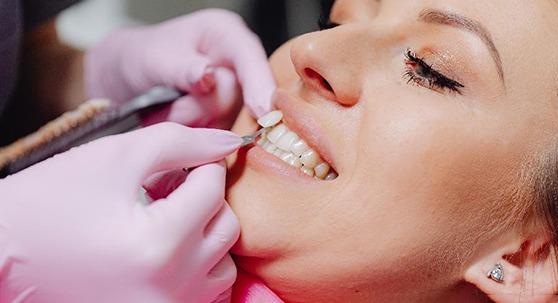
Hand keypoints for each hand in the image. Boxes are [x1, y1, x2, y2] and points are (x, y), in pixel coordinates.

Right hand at [0, 123, 241, 302]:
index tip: (187, 160)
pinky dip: (196, 264)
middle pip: (226, 225)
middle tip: (171, 187)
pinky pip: (205, 290)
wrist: (2, 255)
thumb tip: (230, 141)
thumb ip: (180, 142)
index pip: (213, 189)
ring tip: (165, 218)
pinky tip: (164, 247)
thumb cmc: (52, 201)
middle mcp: (170, 288)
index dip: (203, 164)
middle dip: (205, 198)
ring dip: (204, 233)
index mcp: (159, 243)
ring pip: (222, 261)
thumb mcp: (116, 156)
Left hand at [85, 9, 275, 126]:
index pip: (250, 58)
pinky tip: (174, 122)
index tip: (262, 109)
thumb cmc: (139, 57)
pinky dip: (191, 138)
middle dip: (198, 109)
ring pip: (224, 124)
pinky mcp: (223, 123)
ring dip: (190, 125)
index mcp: (225, 36)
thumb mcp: (153, 56)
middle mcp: (235, 67)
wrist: (124, 81)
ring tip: (164, 110)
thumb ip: (182, 67)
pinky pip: (215, 142)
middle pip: (235, 99)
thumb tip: (207, 76)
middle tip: (167, 104)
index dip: (259, 84)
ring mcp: (231, 98)